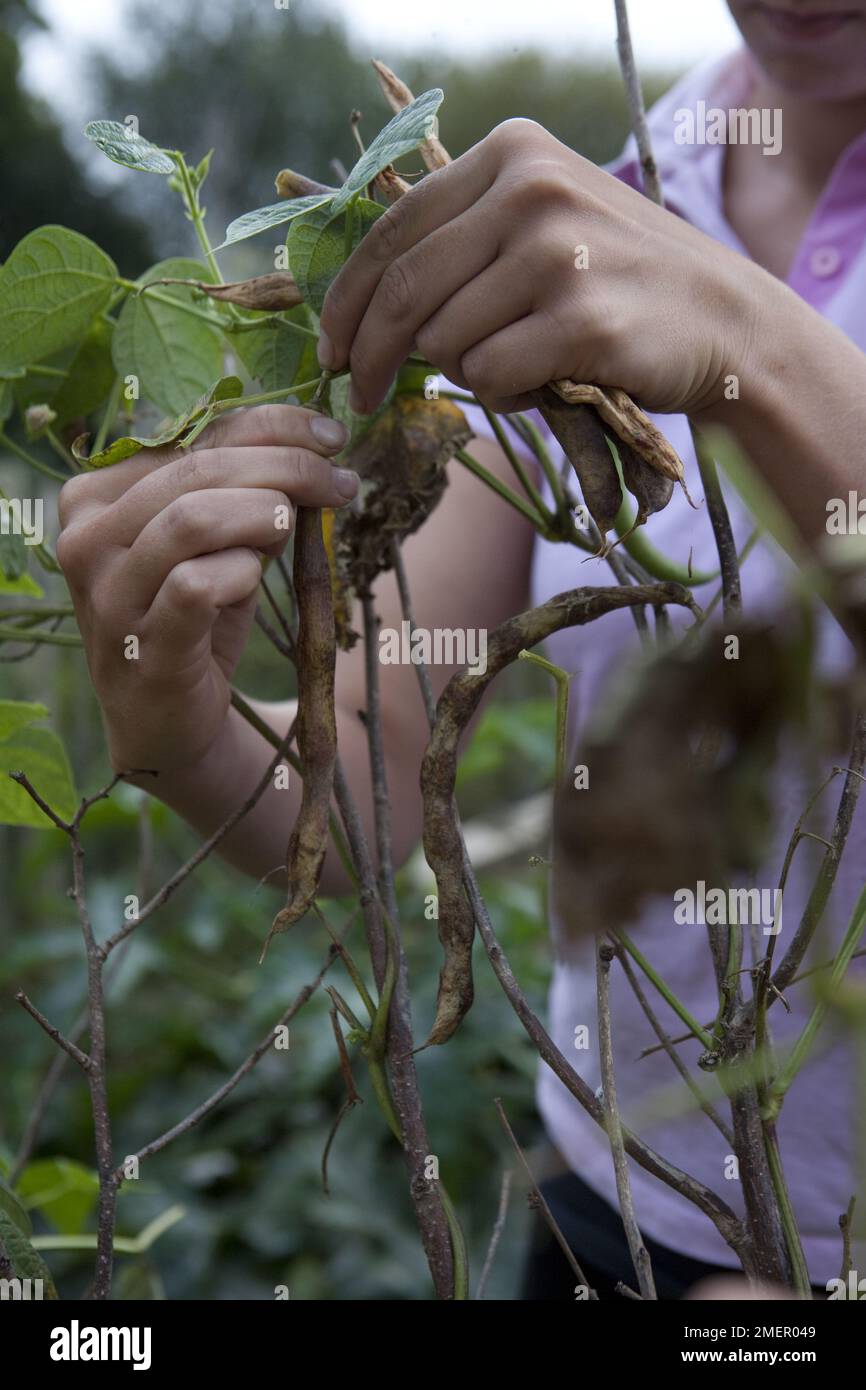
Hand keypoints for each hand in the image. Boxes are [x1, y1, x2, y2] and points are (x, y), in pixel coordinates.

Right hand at [57, 405, 356, 774]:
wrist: (169, 722)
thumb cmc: (194, 620)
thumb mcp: (216, 543)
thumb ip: (241, 491)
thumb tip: (311, 445)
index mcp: (97, 496)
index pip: (188, 433)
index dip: (269, 424)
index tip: (330, 435)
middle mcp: (87, 539)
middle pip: (197, 469)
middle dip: (285, 466)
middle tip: (340, 481)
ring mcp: (108, 596)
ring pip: (193, 518)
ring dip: (265, 513)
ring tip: (297, 527)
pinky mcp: (141, 648)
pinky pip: (197, 585)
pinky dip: (242, 572)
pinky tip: (256, 578)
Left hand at [318, 118, 760, 417]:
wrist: (726, 322)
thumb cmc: (618, 282)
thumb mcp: (543, 225)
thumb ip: (463, 240)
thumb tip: (361, 304)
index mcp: (512, 153)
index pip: (392, 229)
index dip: (346, 300)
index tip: (331, 348)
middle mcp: (531, 190)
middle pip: (404, 292)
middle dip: (372, 357)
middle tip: (365, 397)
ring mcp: (559, 253)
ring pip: (446, 343)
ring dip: (468, 373)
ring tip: (521, 363)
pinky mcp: (582, 320)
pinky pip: (492, 378)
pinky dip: (507, 397)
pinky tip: (548, 380)